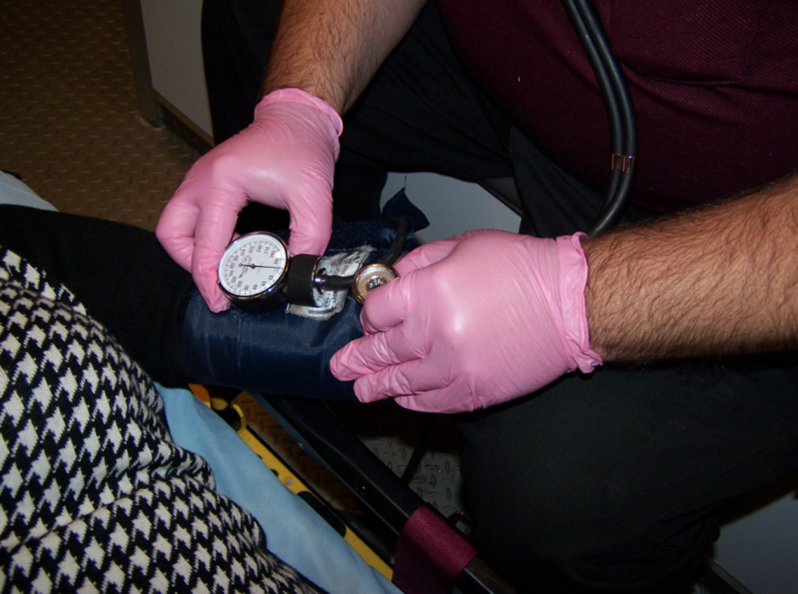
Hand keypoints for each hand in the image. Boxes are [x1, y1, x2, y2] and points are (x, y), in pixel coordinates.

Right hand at [156, 88, 342, 311]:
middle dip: (191, 265)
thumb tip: (299, 270)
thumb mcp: (314, 196)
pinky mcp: (206, 183)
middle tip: (219, 284)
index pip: (206, 242)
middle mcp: (201, 179)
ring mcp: (199, 180)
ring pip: (174, 226)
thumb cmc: (301, 148)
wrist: (297, 118)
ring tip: (226, 265)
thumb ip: (310, 238)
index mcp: (223, 181)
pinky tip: (234, 246)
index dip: (210, 278)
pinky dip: (203, 238)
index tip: (221, 301)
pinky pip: (190, 218)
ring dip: (192, 252)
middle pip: (172, 234)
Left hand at [330, 230, 601, 412]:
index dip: (369, 314)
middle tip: (341, 366)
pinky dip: (413, 402)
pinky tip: (401, 399)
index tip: (371, 318)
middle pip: (381, 350)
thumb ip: (421, 261)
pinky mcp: (475, 391)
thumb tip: (394, 278)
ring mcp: (454, 367)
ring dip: (376, 386)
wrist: (571, 303)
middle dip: (358, 358)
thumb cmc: (523, 269)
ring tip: (359, 390)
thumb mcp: (464, 245)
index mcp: (428, 292)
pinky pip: (433, 402)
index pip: (377, 310)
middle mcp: (434, 332)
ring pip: (401, 381)